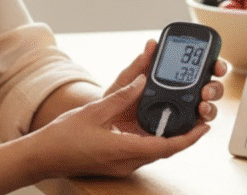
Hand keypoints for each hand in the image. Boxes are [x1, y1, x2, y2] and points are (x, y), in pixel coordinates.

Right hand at [27, 74, 209, 178]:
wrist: (43, 157)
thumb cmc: (63, 137)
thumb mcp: (94, 110)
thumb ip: (121, 96)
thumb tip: (142, 81)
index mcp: (123, 150)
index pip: (166, 147)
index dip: (188, 138)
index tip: (203, 127)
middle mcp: (126, 162)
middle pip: (165, 150)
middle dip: (184, 136)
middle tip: (198, 117)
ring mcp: (121, 165)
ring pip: (154, 151)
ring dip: (169, 137)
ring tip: (182, 118)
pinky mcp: (116, 163)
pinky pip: (142, 151)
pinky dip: (153, 139)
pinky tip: (156, 124)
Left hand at [104, 38, 227, 132]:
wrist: (105, 125)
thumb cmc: (118, 101)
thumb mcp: (126, 80)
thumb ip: (140, 63)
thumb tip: (151, 44)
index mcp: (173, 80)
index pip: (199, 70)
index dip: (212, 65)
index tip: (215, 64)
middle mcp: (181, 96)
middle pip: (209, 89)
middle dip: (214, 88)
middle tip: (206, 90)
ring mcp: (180, 114)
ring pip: (207, 109)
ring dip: (210, 107)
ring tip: (202, 107)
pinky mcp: (176, 132)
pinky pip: (193, 129)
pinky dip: (200, 127)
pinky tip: (199, 125)